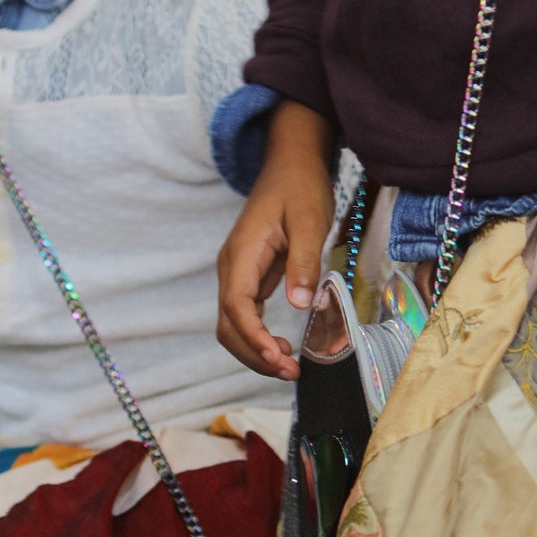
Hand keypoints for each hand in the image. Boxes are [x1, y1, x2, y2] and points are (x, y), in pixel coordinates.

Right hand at [216, 101, 336, 380]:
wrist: (291, 163)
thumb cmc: (300, 187)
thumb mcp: (309, 221)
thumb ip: (303, 262)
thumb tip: (300, 305)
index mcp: (241, 255)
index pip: (236, 307)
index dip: (254, 338)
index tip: (279, 359)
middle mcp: (231, 268)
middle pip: (228, 325)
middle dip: (254, 354)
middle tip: (291, 373)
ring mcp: (237, 274)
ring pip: (233, 325)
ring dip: (255, 351)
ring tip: (288, 367)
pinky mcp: (249, 277)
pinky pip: (245, 316)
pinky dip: (259, 338)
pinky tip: (281, 347)